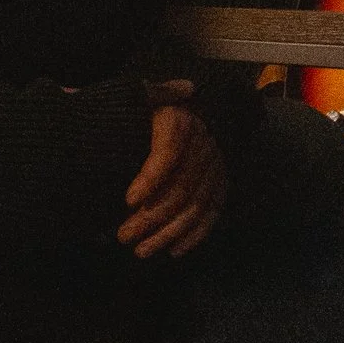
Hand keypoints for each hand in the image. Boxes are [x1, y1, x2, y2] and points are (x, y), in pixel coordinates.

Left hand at [120, 80, 227, 258]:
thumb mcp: (136, 96)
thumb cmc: (144, 109)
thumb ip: (137, 96)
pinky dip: (196, 234)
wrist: (185, 109)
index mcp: (181, 121)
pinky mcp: (220, 183)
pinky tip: (174, 251)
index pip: (171, 150)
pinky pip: (213, 212)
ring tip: (141, 251)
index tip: (128, 200)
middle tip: (123, 236)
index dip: (152, 176)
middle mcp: (204, 143)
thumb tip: (126, 91)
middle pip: (182, 184)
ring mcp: (215, 166)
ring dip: (169, 232)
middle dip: (153, 215)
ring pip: (197, 204)